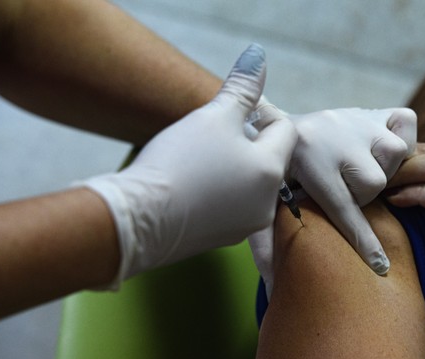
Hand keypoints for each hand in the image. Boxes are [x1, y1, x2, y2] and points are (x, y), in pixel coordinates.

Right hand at [82, 44, 296, 285]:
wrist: (138, 219)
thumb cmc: (179, 162)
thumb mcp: (213, 116)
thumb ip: (242, 88)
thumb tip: (258, 54)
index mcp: (270, 171)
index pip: (285, 130)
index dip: (262, 113)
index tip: (233, 111)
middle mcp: (267, 203)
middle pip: (269, 158)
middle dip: (248, 140)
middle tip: (214, 134)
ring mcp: (245, 225)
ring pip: (250, 183)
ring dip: (234, 166)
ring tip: (200, 159)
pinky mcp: (222, 238)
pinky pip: (231, 206)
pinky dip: (220, 191)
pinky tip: (192, 184)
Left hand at [249, 107, 416, 297]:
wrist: (274, 127)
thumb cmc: (275, 174)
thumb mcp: (266, 204)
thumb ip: (267, 243)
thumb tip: (271, 287)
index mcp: (308, 164)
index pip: (343, 209)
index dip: (363, 240)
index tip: (380, 265)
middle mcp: (335, 139)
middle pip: (374, 182)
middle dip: (361, 193)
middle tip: (340, 186)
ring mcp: (356, 121)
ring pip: (393, 154)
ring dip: (380, 166)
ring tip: (356, 166)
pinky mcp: (369, 110)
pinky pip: (404, 123)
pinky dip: (401, 135)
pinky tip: (377, 145)